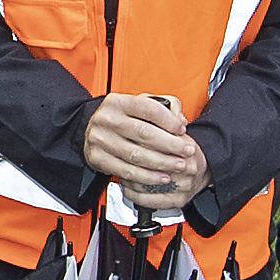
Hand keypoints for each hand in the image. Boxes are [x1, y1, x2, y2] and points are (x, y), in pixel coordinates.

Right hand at [79, 91, 206, 217]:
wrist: (92, 131)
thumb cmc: (122, 119)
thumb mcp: (140, 104)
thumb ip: (164, 107)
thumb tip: (180, 120)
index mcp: (118, 102)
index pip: (147, 108)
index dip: (168, 120)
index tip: (182, 129)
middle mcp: (106, 119)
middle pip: (144, 133)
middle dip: (170, 144)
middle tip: (187, 151)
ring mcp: (99, 139)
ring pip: (136, 155)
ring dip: (162, 163)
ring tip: (178, 165)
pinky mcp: (97, 158)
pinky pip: (126, 171)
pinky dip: (147, 177)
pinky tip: (161, 177)